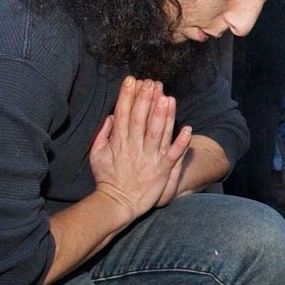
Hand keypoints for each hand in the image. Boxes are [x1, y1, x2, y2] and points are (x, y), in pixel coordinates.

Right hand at [89, 77, 191, 221]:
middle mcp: (134, 148)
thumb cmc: (107, 178)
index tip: (132, 80)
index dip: (128, 96)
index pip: (124, 114)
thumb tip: (111, 116)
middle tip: (151, 82)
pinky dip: (181, 142)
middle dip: (146, 100)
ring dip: (163, 115)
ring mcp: (149, 159)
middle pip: (141, 119)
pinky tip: (188, 129)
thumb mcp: (97, 155)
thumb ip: (103, 135)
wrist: (117, 204)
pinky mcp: (161, 170)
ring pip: (157, 133)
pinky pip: (173, 155)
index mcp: (119, 142)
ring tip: (167, 97)